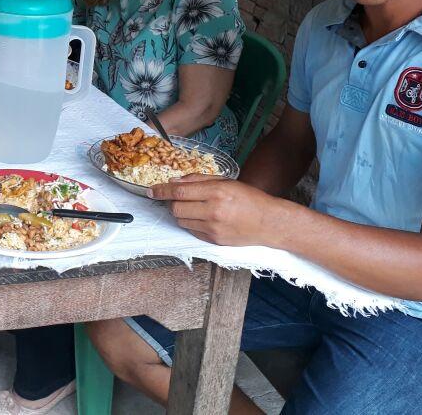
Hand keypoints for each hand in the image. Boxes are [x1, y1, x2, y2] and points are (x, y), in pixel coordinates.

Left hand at [148, 174, 278, 246]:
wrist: (270, 223)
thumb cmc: (249, 198)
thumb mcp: (225, 181)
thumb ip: (198, 180)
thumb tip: (174, 181)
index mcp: (216, 192)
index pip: (179, 192)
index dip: (161, 191)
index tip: (151, 191)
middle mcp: (213, 211)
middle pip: (176, 208)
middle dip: (171, 202)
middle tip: (176, 198)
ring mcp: (213, 228)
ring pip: (181, 221)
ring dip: (180, 213)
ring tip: (192, 207)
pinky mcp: (214, 241)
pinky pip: (191, 231)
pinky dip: (191, 223)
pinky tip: (202, 217)